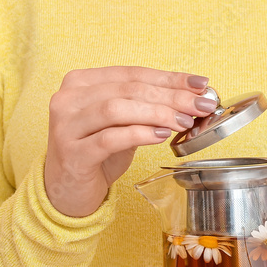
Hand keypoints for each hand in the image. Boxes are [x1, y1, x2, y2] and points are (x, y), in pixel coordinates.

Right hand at [44, 66, 217, 217]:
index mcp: (80, 82)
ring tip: (184, 121)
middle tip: (200, 104)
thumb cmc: (97, 155)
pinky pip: (111, 138)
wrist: (66, 192)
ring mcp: (67, 125)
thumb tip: (190, 99)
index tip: (200, 84)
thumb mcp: (121, 125)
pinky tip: (161, 136)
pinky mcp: (72, 153)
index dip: (169, 78)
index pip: (132, 73)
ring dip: (157, 113)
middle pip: (128, 89)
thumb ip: (145, 108)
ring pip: (117, 109)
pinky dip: (140, 134)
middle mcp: (69, 99)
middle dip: (170, 96)